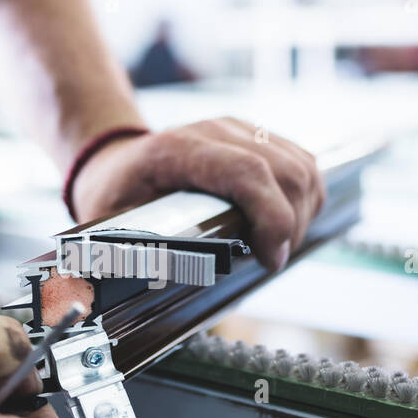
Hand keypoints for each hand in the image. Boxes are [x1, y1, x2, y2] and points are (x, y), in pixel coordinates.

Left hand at [69, 117, 325, 270]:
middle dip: (291, 226)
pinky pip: (303, 165)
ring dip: (302, 214)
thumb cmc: (116, 196)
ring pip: (303, 168)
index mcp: (177, 151)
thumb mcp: (112, 226)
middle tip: (270, 261)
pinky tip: (283, 225)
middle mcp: (214, 131)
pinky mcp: (257, 137)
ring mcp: (240, 130)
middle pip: (286, 172)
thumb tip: (159, 287)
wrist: (116, 161)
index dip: (272, 217)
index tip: (270, 259)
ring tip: (276, 246)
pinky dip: (305, 200)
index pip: (246, 172)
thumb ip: (138, 253)